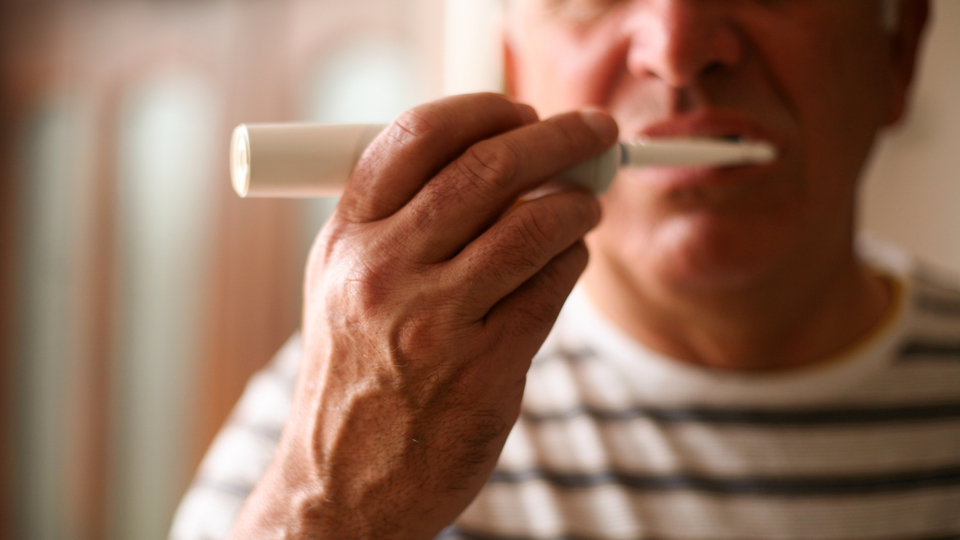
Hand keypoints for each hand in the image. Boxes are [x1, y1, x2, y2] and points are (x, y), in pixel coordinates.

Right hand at [229, 93, 617, 538]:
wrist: (342, 481)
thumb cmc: (355, 373)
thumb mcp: (345, 286)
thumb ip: (399, 220)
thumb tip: (493, 159)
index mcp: (347, 240)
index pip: (417, 137)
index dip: (482, 110)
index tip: (521, 109)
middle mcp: (384, 272)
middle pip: (487, 169)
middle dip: (557, 137)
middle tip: (595, 131)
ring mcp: (434, 322)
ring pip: (533, 225)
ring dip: (576, 203)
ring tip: (587, 203)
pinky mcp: (483, 367)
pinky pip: (551, 288)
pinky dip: (572, 261)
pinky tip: (569, 260)